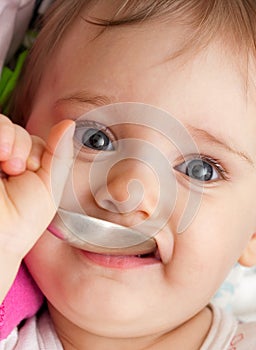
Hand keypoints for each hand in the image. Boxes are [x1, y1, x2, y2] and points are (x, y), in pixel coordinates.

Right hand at [0, 115, 74, 259]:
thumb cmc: (20, 221)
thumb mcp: (49, 187)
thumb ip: (59, 155)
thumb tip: (68, 123)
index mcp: (24, 171)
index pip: (34, 142)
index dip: (39, 151)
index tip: (34, 169)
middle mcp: (3, 162)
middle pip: (19, 131)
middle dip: (25, 146)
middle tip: (19, 169)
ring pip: (5, 125)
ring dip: (12, 139)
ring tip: (8, 165)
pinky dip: (1, 133)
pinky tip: (0, 156)